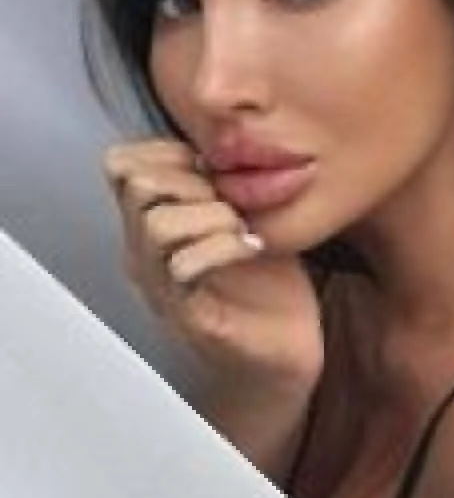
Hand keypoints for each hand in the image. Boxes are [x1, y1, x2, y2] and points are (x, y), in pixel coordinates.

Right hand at [102, 138, 324, 389]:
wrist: (285, 357)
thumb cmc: (267, 286)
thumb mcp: (243, 218)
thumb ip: (221, 182)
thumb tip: (223, 140)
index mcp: (151, 227)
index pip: (122, 162)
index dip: (170, 152)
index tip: (216, 174)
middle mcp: (144, 257)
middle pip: (135, 183)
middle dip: (192, 179)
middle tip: (233, 203)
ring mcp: (162, 289)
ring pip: (155, 222)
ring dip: (210, 214)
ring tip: (243, 229)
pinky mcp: (190, 318)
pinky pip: (183, 267)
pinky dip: (222, 247)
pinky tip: (253, 248)